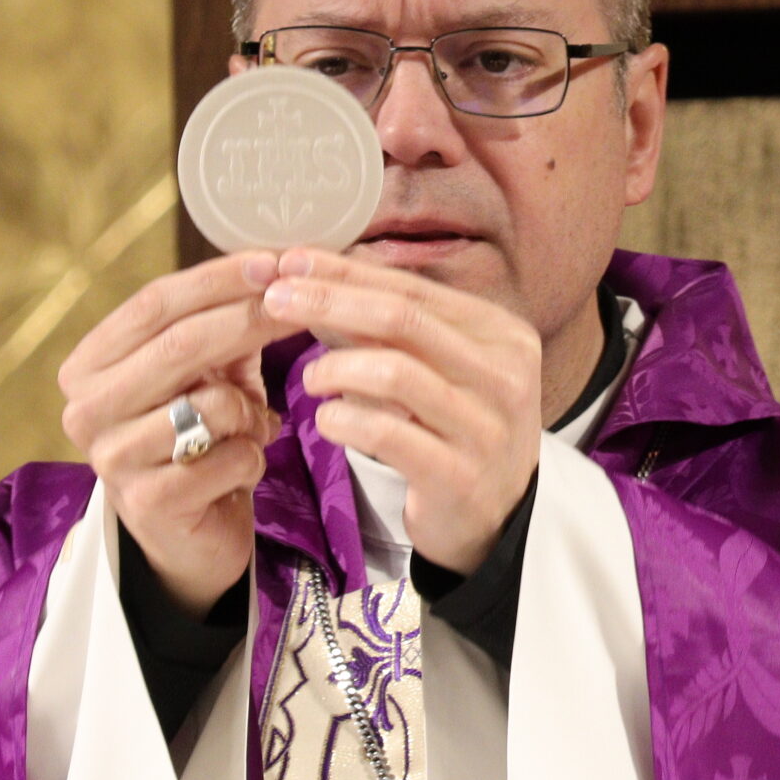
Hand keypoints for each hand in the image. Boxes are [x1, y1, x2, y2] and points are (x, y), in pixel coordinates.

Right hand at [58, 253, 296, 615]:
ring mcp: (112, 458)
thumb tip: (277, 263)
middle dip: (251, 320)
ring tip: (251, 427)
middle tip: (302, 308)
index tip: (274, 262)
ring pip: (212, 404)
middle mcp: (85, 409)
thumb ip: (224, 322)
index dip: (218, 278)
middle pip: (179, 344)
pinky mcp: (148, 503)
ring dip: (251, 411)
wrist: (187, 534)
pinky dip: (253, 455)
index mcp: (89, 365)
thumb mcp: (205, 372)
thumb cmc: (197, 439)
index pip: (154, 303)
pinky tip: (242, 467)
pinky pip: (230, 456)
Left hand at [270, 250, 543, 575]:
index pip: (414, 289)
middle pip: (403, 319)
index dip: (347, 272)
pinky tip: (326, 421)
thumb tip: (312, 277)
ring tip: (309, 378)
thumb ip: (386, 328)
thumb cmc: (456, 430)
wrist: (497, 518)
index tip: (291, 261)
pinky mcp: (459, 476)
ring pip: (395, 372)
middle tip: (275, 299)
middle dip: (330, 301)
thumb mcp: (436, 369)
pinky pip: (387, 434)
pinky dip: (343, 420)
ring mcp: (486, 427)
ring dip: (335, 368)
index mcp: (501, 335)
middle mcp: (505, 375)